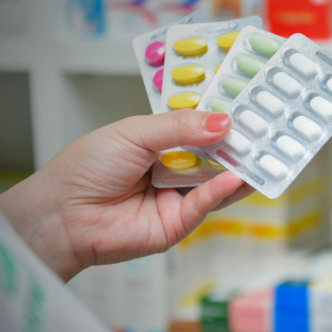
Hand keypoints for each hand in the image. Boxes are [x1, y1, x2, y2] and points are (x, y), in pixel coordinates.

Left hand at [0, 110, 254, 281]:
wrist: (62, 214)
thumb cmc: (86, 168)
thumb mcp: (135, 133)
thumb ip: (180, 126)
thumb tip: (223, 122)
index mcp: (160, 142)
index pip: (201, 127)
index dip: (224, 118)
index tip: (252, 106)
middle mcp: (173, 169)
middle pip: (216, 155)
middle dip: (240, 144)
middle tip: (268, 130)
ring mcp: (177, 198)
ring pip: (217, 182)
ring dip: (240, 169)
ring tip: (263, 154)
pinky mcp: (177, 225)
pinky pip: (205, 205)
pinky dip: (221, 191)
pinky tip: (233, 177)